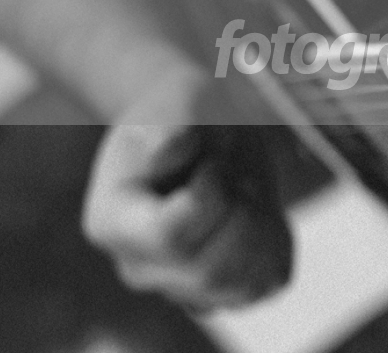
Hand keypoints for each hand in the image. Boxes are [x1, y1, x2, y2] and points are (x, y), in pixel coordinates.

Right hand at [82, 68, 291, 310]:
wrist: (199, 126)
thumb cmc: (182, 109)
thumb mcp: (173, 99)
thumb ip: (168, 126)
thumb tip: (171, 148)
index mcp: (111, 222)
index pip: (169, 236)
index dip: (210, 194)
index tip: (213, 162)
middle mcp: (139, 267)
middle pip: (209, 269)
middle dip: (241, 211)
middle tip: (236, 170)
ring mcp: (180, 286)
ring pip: (242, 284)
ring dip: (261, 227)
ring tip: (246, 188)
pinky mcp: (223, 289)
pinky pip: (267, 282)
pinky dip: (276, 243)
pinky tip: (261, 209)